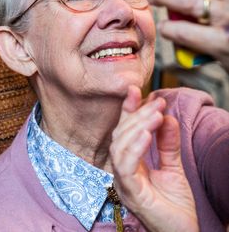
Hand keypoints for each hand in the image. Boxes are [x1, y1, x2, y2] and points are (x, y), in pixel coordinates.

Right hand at [110, 85, 198, 231]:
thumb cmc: (174, 204)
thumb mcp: (173, 166)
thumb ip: (168, 143)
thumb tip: (168, 117)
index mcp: (130, 162)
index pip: (125, 131)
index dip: (128, 110)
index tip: (136, 90)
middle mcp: (122, 170)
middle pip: (121, 135)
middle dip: (137, 115)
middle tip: (157, 103)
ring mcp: (124, 182)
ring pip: (119, 147)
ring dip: (136, 127)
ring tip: (155, 114)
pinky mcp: (131, 193)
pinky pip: (126, 167)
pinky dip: (134, 147)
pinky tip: (146, 134)